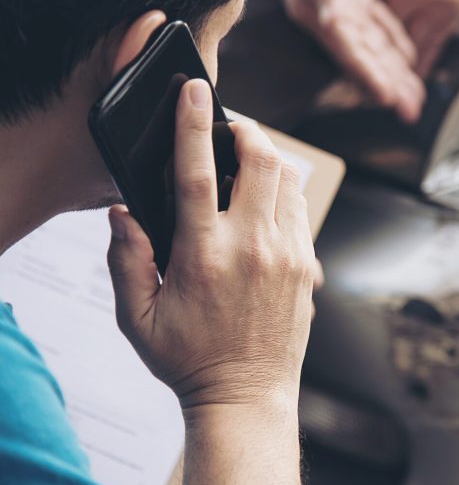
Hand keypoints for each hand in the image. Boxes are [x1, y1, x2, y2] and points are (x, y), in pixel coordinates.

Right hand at [107, 79, 315, 409]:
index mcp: (204, 256)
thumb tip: (123, 212)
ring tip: (245, 162)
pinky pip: (300, 210)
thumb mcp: (137, 318)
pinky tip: (263, 203)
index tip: (195, 89)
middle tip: (230, 128)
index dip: (194, 125)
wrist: (248, 395)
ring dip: (268, 159)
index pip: (198, 173)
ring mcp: (288, 255)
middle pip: (262, 161)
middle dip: (247, 130)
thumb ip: (126, 259)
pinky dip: (283, 192)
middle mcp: (253, 248)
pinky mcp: (308, 266)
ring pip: (288, 180)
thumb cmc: (188, 358)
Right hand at [273, 0, 424, 122]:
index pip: (348, 51)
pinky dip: (391, 41)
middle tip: (412, 110)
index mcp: (316, 11)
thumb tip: (330, 19)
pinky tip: (406, 56)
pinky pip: (374, 24)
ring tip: (414, 94)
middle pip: (363, 57)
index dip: (368, 75)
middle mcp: (327, 16)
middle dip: (388, 84)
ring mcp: (339, 5)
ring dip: (393, 71)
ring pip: (372, 46)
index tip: (389, 99)